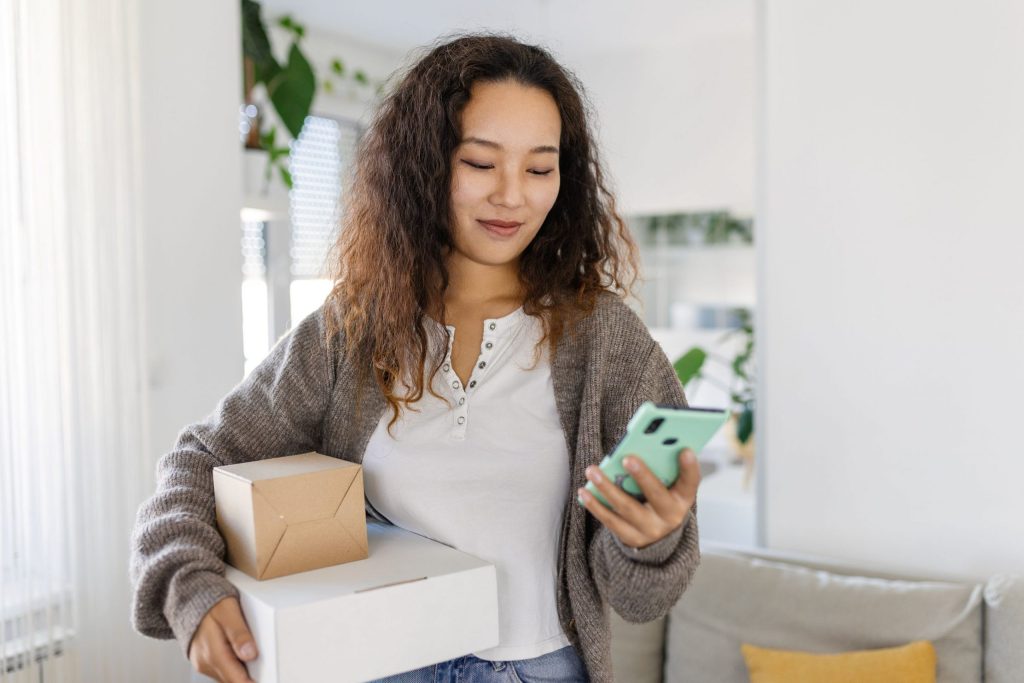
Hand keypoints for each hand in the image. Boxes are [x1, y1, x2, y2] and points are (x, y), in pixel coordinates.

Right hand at [187, 596, 258, 682]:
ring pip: (228, 677)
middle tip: (265, 668)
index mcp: (213, 654)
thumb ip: (239, 633)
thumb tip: (250, 654)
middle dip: (250, 677)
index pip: (237, 680)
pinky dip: (234, 667)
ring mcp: (204, 664)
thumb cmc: (211, 604)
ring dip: (242, 672)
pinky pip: (223, 671)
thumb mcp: (228, 612)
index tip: (266, 678)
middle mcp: (206, 663)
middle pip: (234, 680)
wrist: (190, 601)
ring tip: (253, 658)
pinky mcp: (205, 662)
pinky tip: (241, 655)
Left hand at [578, 448, 700, 549]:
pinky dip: (595, 505)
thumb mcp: (669, 488)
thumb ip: (663, 469)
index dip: (689, 468)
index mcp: (682, 499)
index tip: (685, 450)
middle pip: (656, 495)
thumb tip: (644, 444)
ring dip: (607, 488)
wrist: (657, 538)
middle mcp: (670, 517)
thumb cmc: (660, 500)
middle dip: (642, 475)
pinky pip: (610, 521)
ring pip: (627, 507)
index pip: (690, 483)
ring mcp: (649, 530)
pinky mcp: (630, 537)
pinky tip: (584, 491)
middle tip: (627, 458)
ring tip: (592, 471)